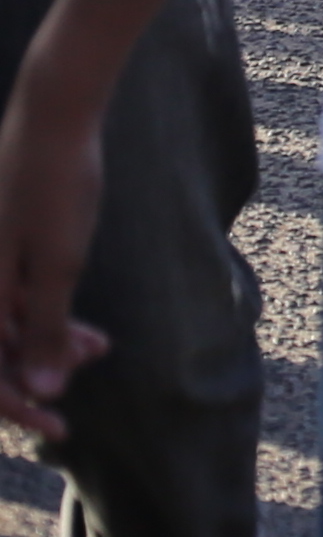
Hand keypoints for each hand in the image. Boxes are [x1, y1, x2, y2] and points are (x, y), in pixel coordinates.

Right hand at [0, 76, 113, 442]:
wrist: (53, 110)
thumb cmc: (56, 184)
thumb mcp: (61, 262)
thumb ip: (49, 329)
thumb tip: (43, 392)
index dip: (15, 404)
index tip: (58, 426)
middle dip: (39, 369)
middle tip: (86, 377)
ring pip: (8, 322)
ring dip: (48, 341)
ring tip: (99, 348)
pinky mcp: (3, 242)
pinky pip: (13, 295)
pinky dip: (47, 311)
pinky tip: (86, 321)